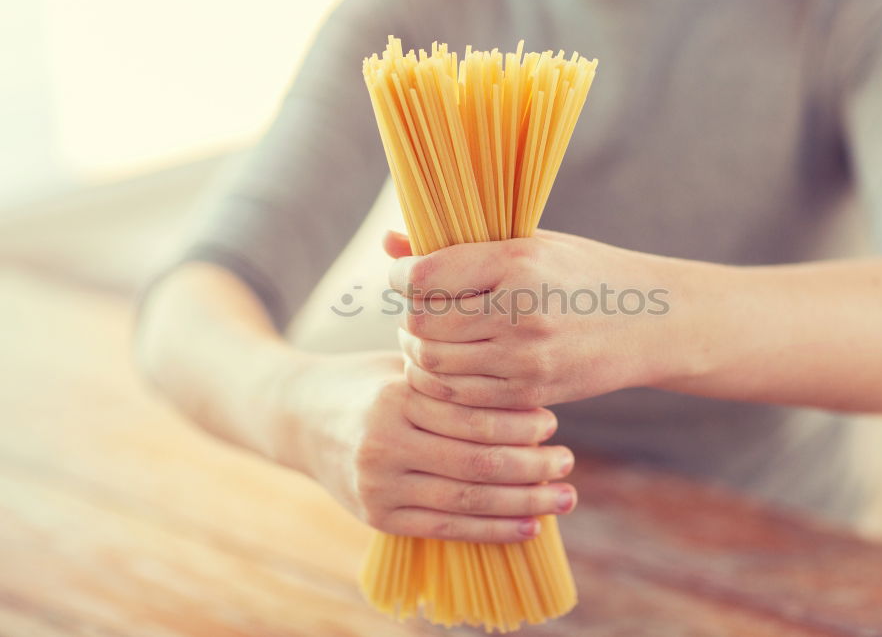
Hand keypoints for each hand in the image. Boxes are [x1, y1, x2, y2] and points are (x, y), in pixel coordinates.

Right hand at [274, 350, 575, 542]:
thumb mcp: (402, 367)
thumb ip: (452, 381)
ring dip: (524, 504)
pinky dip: (491, 530)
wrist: (298, 418)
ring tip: (563, 499)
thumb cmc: (366, 384)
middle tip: (568, 464)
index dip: (518, 424)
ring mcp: (377, 486)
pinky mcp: (377, 518)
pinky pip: (446, 528)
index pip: (472, 418)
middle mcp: (383, 445)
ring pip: (466, 501)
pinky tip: (528, 527)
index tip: (551, 423)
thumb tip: (529, 396)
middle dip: (532, 468)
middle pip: (476, 463)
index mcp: (394, 398)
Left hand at [384, 229, 672, 409]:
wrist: (651, 321)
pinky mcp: (531, 390)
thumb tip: (389, 240)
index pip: (424, 277)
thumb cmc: (584, 273)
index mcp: (517, 262)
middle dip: (407, 317)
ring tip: (429, 337)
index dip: (400, 276)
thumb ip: (459, 245)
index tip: (403, 274)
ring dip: (418, 352)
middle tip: (415, 310)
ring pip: (434, 363)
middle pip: (422, 324)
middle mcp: (519, 311)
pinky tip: (449, 365)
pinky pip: (460, 395)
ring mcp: (525, 357)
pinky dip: (441, 382)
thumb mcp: (529, 243)